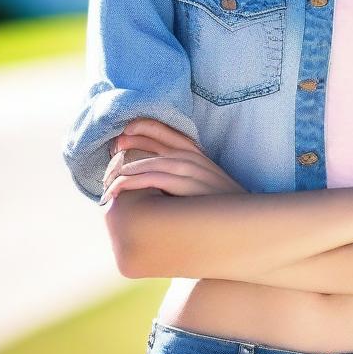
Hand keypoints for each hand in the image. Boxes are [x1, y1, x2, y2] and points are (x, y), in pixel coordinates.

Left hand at [100, 117, 247, 203]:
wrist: (244, 225)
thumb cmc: (217, 207)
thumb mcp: (201, 183)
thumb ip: (180, 174)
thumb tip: (149, 173)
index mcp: (196, 154)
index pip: (166, 132)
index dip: (143, 128)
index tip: (124, 131)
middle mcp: (193, 158)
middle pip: (155, 144)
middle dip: (130, 144)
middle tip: (110, 150)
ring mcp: (192, 172)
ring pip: (151, 162)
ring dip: (127, 167)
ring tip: (108, 176)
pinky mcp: (189, 188)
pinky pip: (156, 180)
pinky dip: (135, 181)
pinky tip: (120, 186)